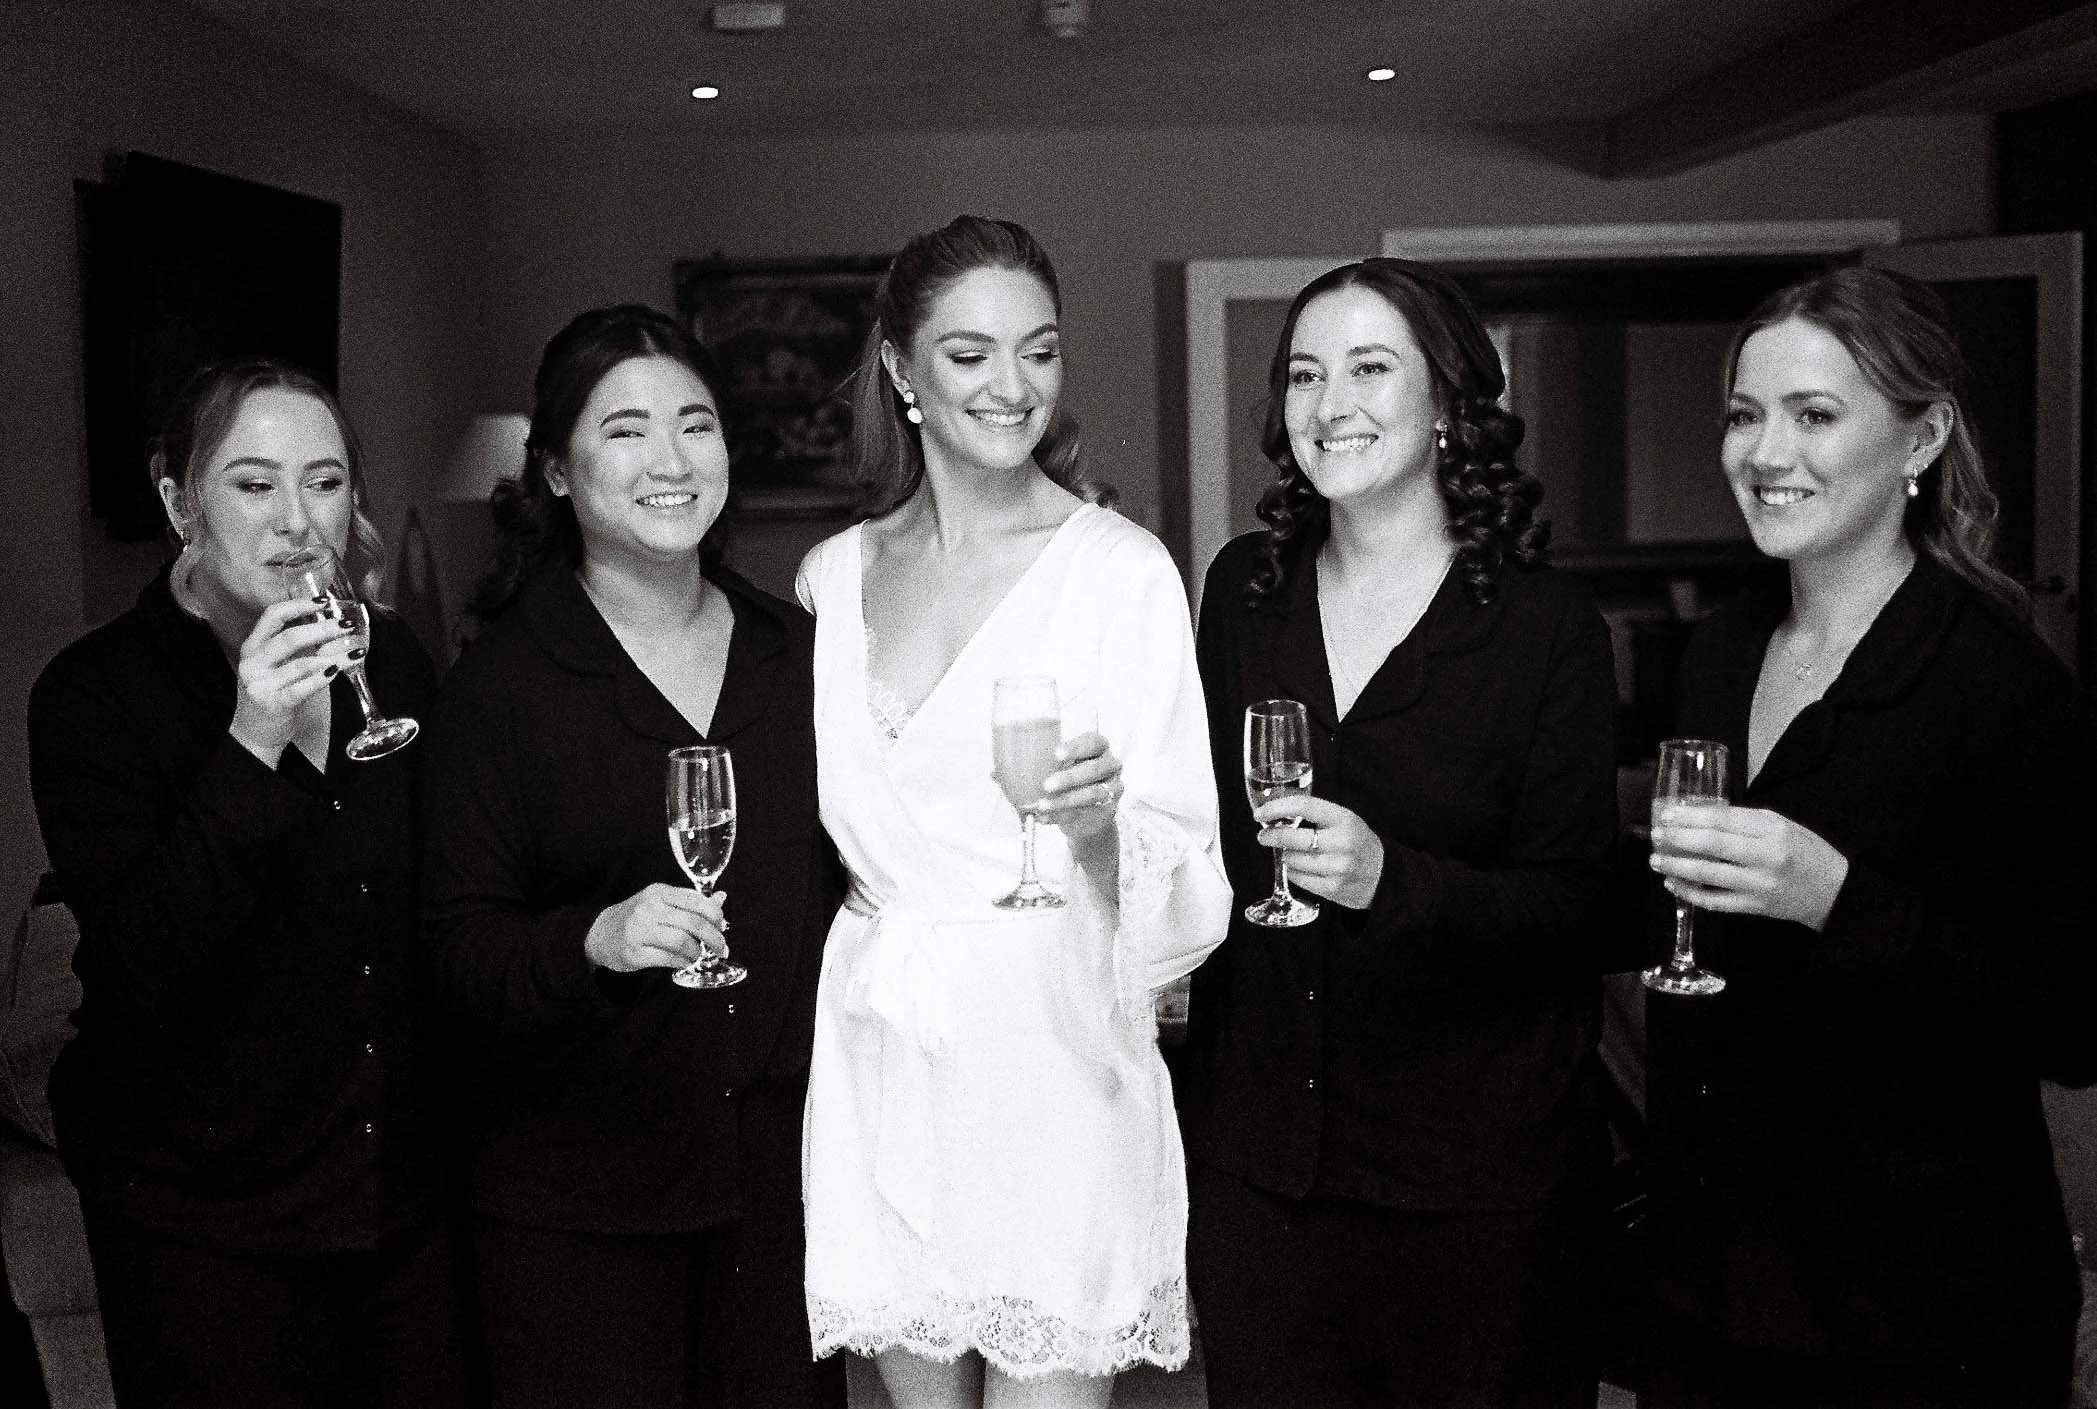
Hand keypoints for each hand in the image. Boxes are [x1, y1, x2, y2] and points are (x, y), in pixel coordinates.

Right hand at [228, 598, 359, 764]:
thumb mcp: (276, 666)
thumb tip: (333, 626)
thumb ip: (296, 646)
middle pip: (290, 637)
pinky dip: (322, 678)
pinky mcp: (272, 704)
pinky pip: (302, 688)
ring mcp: (260, 684)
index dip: (298, 605)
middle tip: (346, 625)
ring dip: (332, 655)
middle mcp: (252, 662)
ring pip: (300, 663)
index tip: (324, 601)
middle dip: (323, 629)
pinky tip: (338, 671)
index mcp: (252, 647)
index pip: (272, 616)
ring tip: (355, 651)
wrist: (254, 733)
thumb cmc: (271, 693)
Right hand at [585, 884, 728, 973]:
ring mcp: (639, 930)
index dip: (716, 916)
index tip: (722, 927)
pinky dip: (683, 962)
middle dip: (713, 938)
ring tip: (699, 955)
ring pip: (682, 942)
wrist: (601, 934)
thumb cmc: (638, 917)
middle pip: (693, 923)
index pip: (697, 901)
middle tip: (721, 948)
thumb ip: (691, 902)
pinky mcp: (634, 952)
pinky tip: (685, 962)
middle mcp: (649, 908)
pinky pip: (668, 959)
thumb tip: (721, 898)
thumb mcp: (662, 902)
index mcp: (659, 892)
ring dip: (697, 952)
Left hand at [1034, 731, 1122, 844]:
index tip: (1056, 755)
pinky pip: (1087, 813)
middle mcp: (1110, 765)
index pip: (1093, 741)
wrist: (1085, 815)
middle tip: (1046, 785)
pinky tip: (1045, 818)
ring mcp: (1113, 788)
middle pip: (1095, 768)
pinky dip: (1063, 816)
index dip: (1077, 747)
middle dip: (1070, 777)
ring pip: (1093, 793)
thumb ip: (1031, 768)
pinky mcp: (1109, 810)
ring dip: (1065, 800)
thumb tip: (996, 772)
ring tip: (1042, 806)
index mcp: (1097, 748)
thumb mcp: (1053, 770)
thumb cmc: (1067, 782)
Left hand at [1255, 794, 1383, 909]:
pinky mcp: (1333, 889)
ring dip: (1285, 856)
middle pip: (1292, 837)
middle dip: (1272, 836)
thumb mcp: (1344, 820)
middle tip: (1263, 836)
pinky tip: (1300, 867)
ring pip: (1291, 860)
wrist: (1383, 876)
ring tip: (1292, 853)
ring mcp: (1338, 868)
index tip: (1259, 813)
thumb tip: (1275, 813)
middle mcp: (1342, 842)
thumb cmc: (1357, 843)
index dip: (1276, 808)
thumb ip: (1315, 815)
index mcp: (1344, 819)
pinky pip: (1297, 878)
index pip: (1304, 806)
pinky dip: (1293, 872)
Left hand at [1649, 802, 1848, 930]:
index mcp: (1773, 830)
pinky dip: (1690, 892)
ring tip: (1656, 859)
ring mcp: (1758, 885)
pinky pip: (1714, 901)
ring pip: (1708, 874)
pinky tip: (1674, 883)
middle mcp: (1765, 856)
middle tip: (1655, 834)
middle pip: (1712, 845)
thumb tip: (1701, 816)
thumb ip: (1745, 820)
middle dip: (1678, 839)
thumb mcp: (1781, 825)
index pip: (1723, 819)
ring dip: (1676, 866)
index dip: (1691, 816)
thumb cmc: (1806, 853)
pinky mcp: (1753, 907)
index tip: (1668, 814)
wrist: (1834, 891)